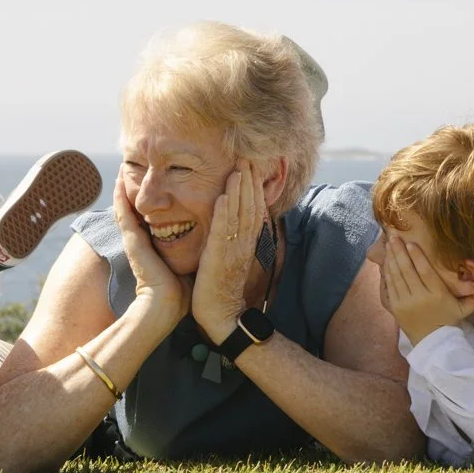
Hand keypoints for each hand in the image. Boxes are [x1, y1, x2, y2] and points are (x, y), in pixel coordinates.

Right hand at [114, 176, 188, 334]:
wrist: (167, 305)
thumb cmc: (181, 290)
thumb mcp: (188, 262)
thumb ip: (193, 249)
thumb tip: (210, 238)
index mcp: (155, 245)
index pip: (151, 218)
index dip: (150, 201)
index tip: (155, 184)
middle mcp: (142, 241)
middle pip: (136, 209)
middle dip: (136, 190)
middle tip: (133, 169)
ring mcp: (134, 240)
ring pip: (126, 207)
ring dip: (123, 187)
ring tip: (123, 167)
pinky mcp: (131, 241)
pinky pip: (123, 212)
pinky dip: (119, 195)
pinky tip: (119, 180)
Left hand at [191, 160, 262, 343]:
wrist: (222, 315)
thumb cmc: (222, 288)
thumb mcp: (231, 258)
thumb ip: (234, 240)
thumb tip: (235, 223)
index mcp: (247, 242)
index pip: (254, 209)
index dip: (254, 187)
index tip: (252, 167)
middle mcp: (244, 243)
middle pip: (250, 206)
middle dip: (250, 181)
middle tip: (248, 157)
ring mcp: (234, 249)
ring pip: (240, 214)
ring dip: (240, 190)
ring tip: (239, 168)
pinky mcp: (219, 257)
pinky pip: (224, 232)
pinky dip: (225, 213)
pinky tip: (224, 196)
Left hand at [381, 235, 473, 344]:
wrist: (431, 343)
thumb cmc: (447, 321)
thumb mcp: (464, 310)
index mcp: (437, 295)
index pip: (426, 272)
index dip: (417, 257)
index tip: (410, 243)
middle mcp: (420, 297)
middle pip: (408, 271)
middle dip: (400, 252)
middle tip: (393, 236)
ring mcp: (405, 302)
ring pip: (396, 276)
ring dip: (391, 258)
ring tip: (388, 243)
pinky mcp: (395, 307)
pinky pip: (390, 286)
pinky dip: (387, 272)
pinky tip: (386, 260)